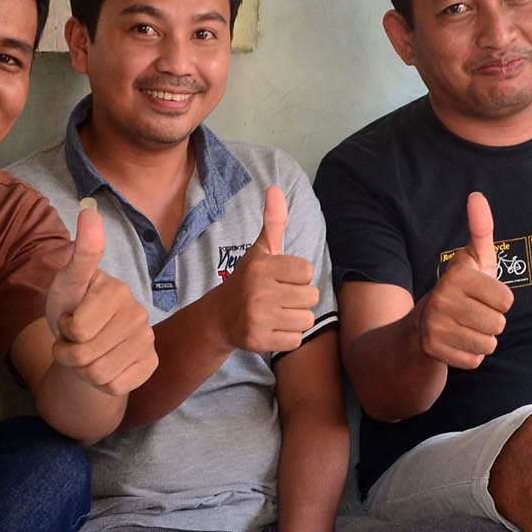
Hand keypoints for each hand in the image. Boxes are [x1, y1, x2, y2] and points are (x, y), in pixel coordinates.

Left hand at [45, 200, 157, 394]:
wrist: (85, 343)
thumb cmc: (72, 309)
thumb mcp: (68, 282)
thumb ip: (81, 253)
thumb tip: (89, 209)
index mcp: (118, 291)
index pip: (77, 330)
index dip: (64, 330)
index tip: (69, 319)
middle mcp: (139, 314)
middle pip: (84, 356)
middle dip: (68, 353)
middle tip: (74, 340)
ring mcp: (147, 341)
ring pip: (98, 375)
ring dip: (81, 370)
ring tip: (85, 353)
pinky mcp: (150, 365)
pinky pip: (114, 387)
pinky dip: (100, 383)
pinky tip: (103, 365)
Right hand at [217, 186, 320, 353]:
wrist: (220, 317)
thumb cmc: (249, 280)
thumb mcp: (261, 250)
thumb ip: (273, 222)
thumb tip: (275, 189)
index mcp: (261, 267)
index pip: (308, 272)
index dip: (298, 276)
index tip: (282, 278)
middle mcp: (258, 292)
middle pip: (311, 297)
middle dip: (300, 299)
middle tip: (279, 297)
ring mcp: (257, 319)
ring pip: (306, 320)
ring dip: (295, 319)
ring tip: (277, 313)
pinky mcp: (258, 342)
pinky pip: (295, 341)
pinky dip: (287, 337)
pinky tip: (272, 328)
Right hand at [416, 192, 514, 369]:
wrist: (419, 326)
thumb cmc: (459, 290)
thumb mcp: (472, 259)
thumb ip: (480, 229)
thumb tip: (477, 195)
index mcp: (457, 276)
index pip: (506, 300)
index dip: (499, 300)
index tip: (480, 295)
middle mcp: (443, 299)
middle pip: (499, 324)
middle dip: (491, 321)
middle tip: (472, 314)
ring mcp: (436, 327)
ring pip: (488, 344)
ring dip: (482, 339)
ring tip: (464, 327)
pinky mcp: (434, 351)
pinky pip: (475, 361)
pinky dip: (470, 355)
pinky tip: (456, 342)